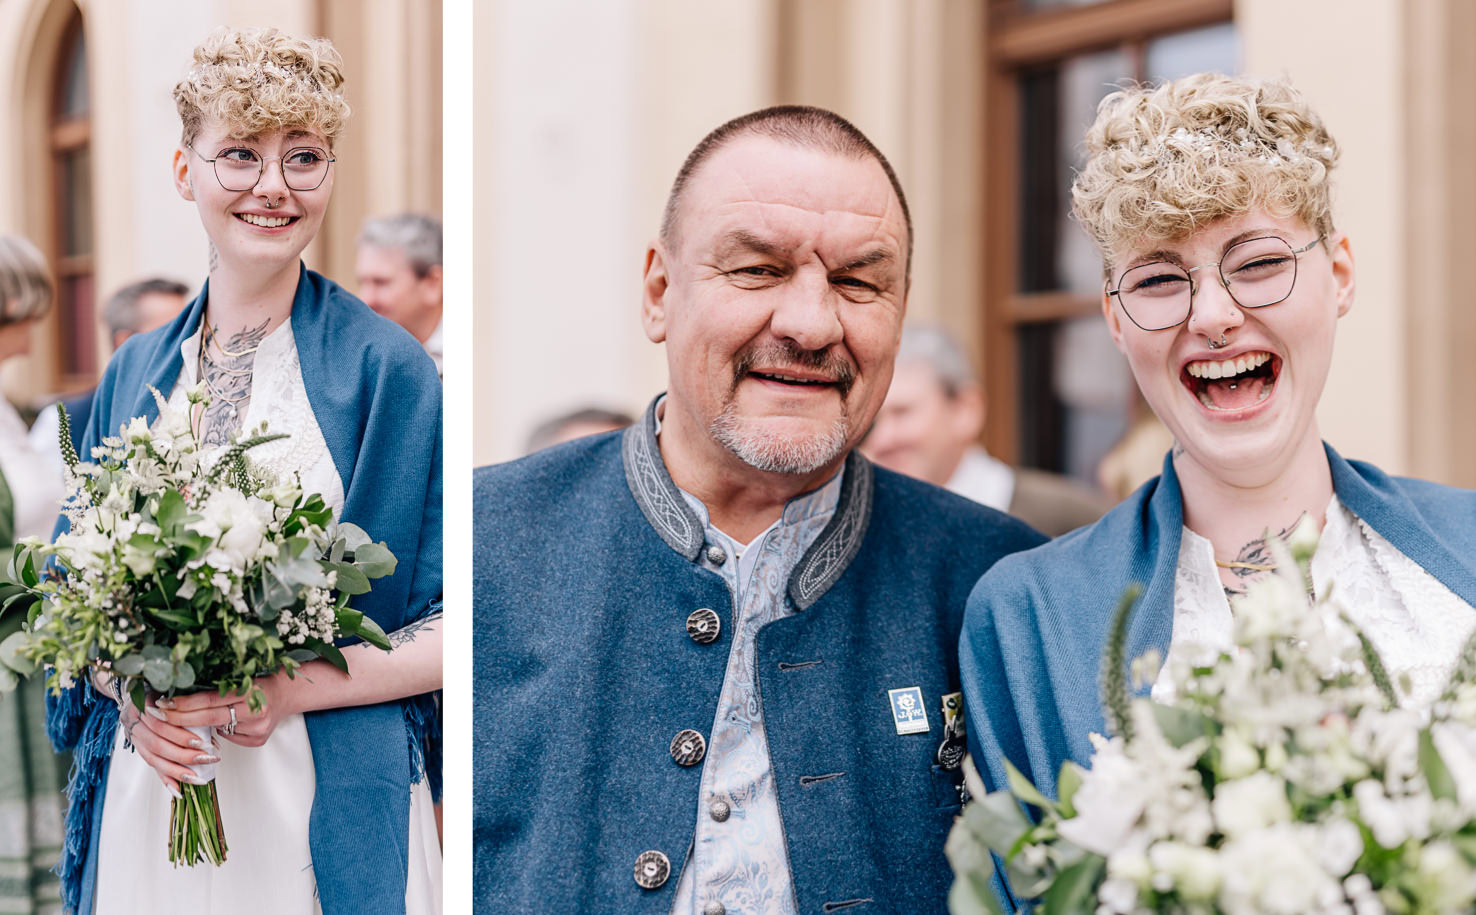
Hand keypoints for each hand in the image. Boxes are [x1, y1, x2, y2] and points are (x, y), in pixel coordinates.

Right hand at [91, 668, 216, 796]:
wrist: (135, 687)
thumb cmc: (164, 688)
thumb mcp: (175, 689)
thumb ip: (189, 705)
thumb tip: (216, 723)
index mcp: (144, 701)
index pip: (163, 723)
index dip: (183, 735)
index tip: (206, 742)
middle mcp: (134, 718)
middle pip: (158, 742)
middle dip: (184, 754)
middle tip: (209, 759)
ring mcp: (133, 733)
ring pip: (153, 756)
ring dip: (177, 770)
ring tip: (198, 778)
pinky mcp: (137, 745)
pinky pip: (150, 764)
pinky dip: (165, 779)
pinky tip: (178, 791)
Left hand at [157, 670, 299, 748]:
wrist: (288, 693)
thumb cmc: (261, 682)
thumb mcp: (241, 678)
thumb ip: (217, 690)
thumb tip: (182, 699)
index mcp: (252, 690)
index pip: (210, 700)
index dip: (185, 703)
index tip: (164, 703)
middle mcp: (257, 711)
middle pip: (210, 718)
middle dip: (181, 718)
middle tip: (159, 715)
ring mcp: (259, 728)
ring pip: (218, 730)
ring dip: (199, 726)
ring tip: (183, 720)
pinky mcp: (258, 740)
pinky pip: (230, 738)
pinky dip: (220, 732)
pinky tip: (219, 725)